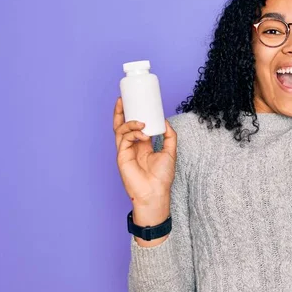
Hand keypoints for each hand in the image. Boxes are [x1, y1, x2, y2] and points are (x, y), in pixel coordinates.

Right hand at [113, 97, 176, 214]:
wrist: (156, 192)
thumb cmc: (162, 176)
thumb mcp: (170, 151)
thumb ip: (170, 136)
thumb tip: (166, 121)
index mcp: (141, 144)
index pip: (134, 125)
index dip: (132, 113)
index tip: (135, 100)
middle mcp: (131, 146)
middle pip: (121, 124)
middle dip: (121, 111)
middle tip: (123, 99)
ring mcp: (125, 151)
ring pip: (120, 130)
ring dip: (130, 123)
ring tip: (141, 122)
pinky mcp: (122, 156)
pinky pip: (123, 139)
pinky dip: (132, 133)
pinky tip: (142, 134)